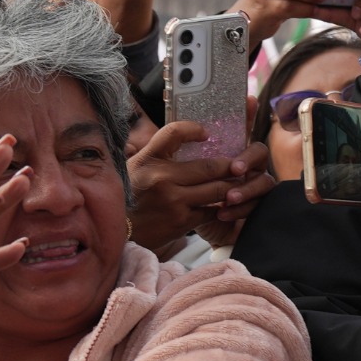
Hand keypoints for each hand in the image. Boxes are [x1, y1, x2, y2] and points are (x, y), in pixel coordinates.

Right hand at [128, 120, 268, 253]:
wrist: (120, 231)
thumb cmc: (130, 195)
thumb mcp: (136, 167)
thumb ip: (159, 153)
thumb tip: (188, 136)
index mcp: (148, 159)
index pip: (175, 132)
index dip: (195, 129)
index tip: (206, 134)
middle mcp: (161, 177)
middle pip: (210, 166)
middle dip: (230, 166)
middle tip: (239, 165)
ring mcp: (173, 200)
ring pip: (217, 189)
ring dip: (231, 186)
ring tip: (237, 183)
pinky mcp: (182, 221)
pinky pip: (212, 210)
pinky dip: (221, 207)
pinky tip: (223, 204)